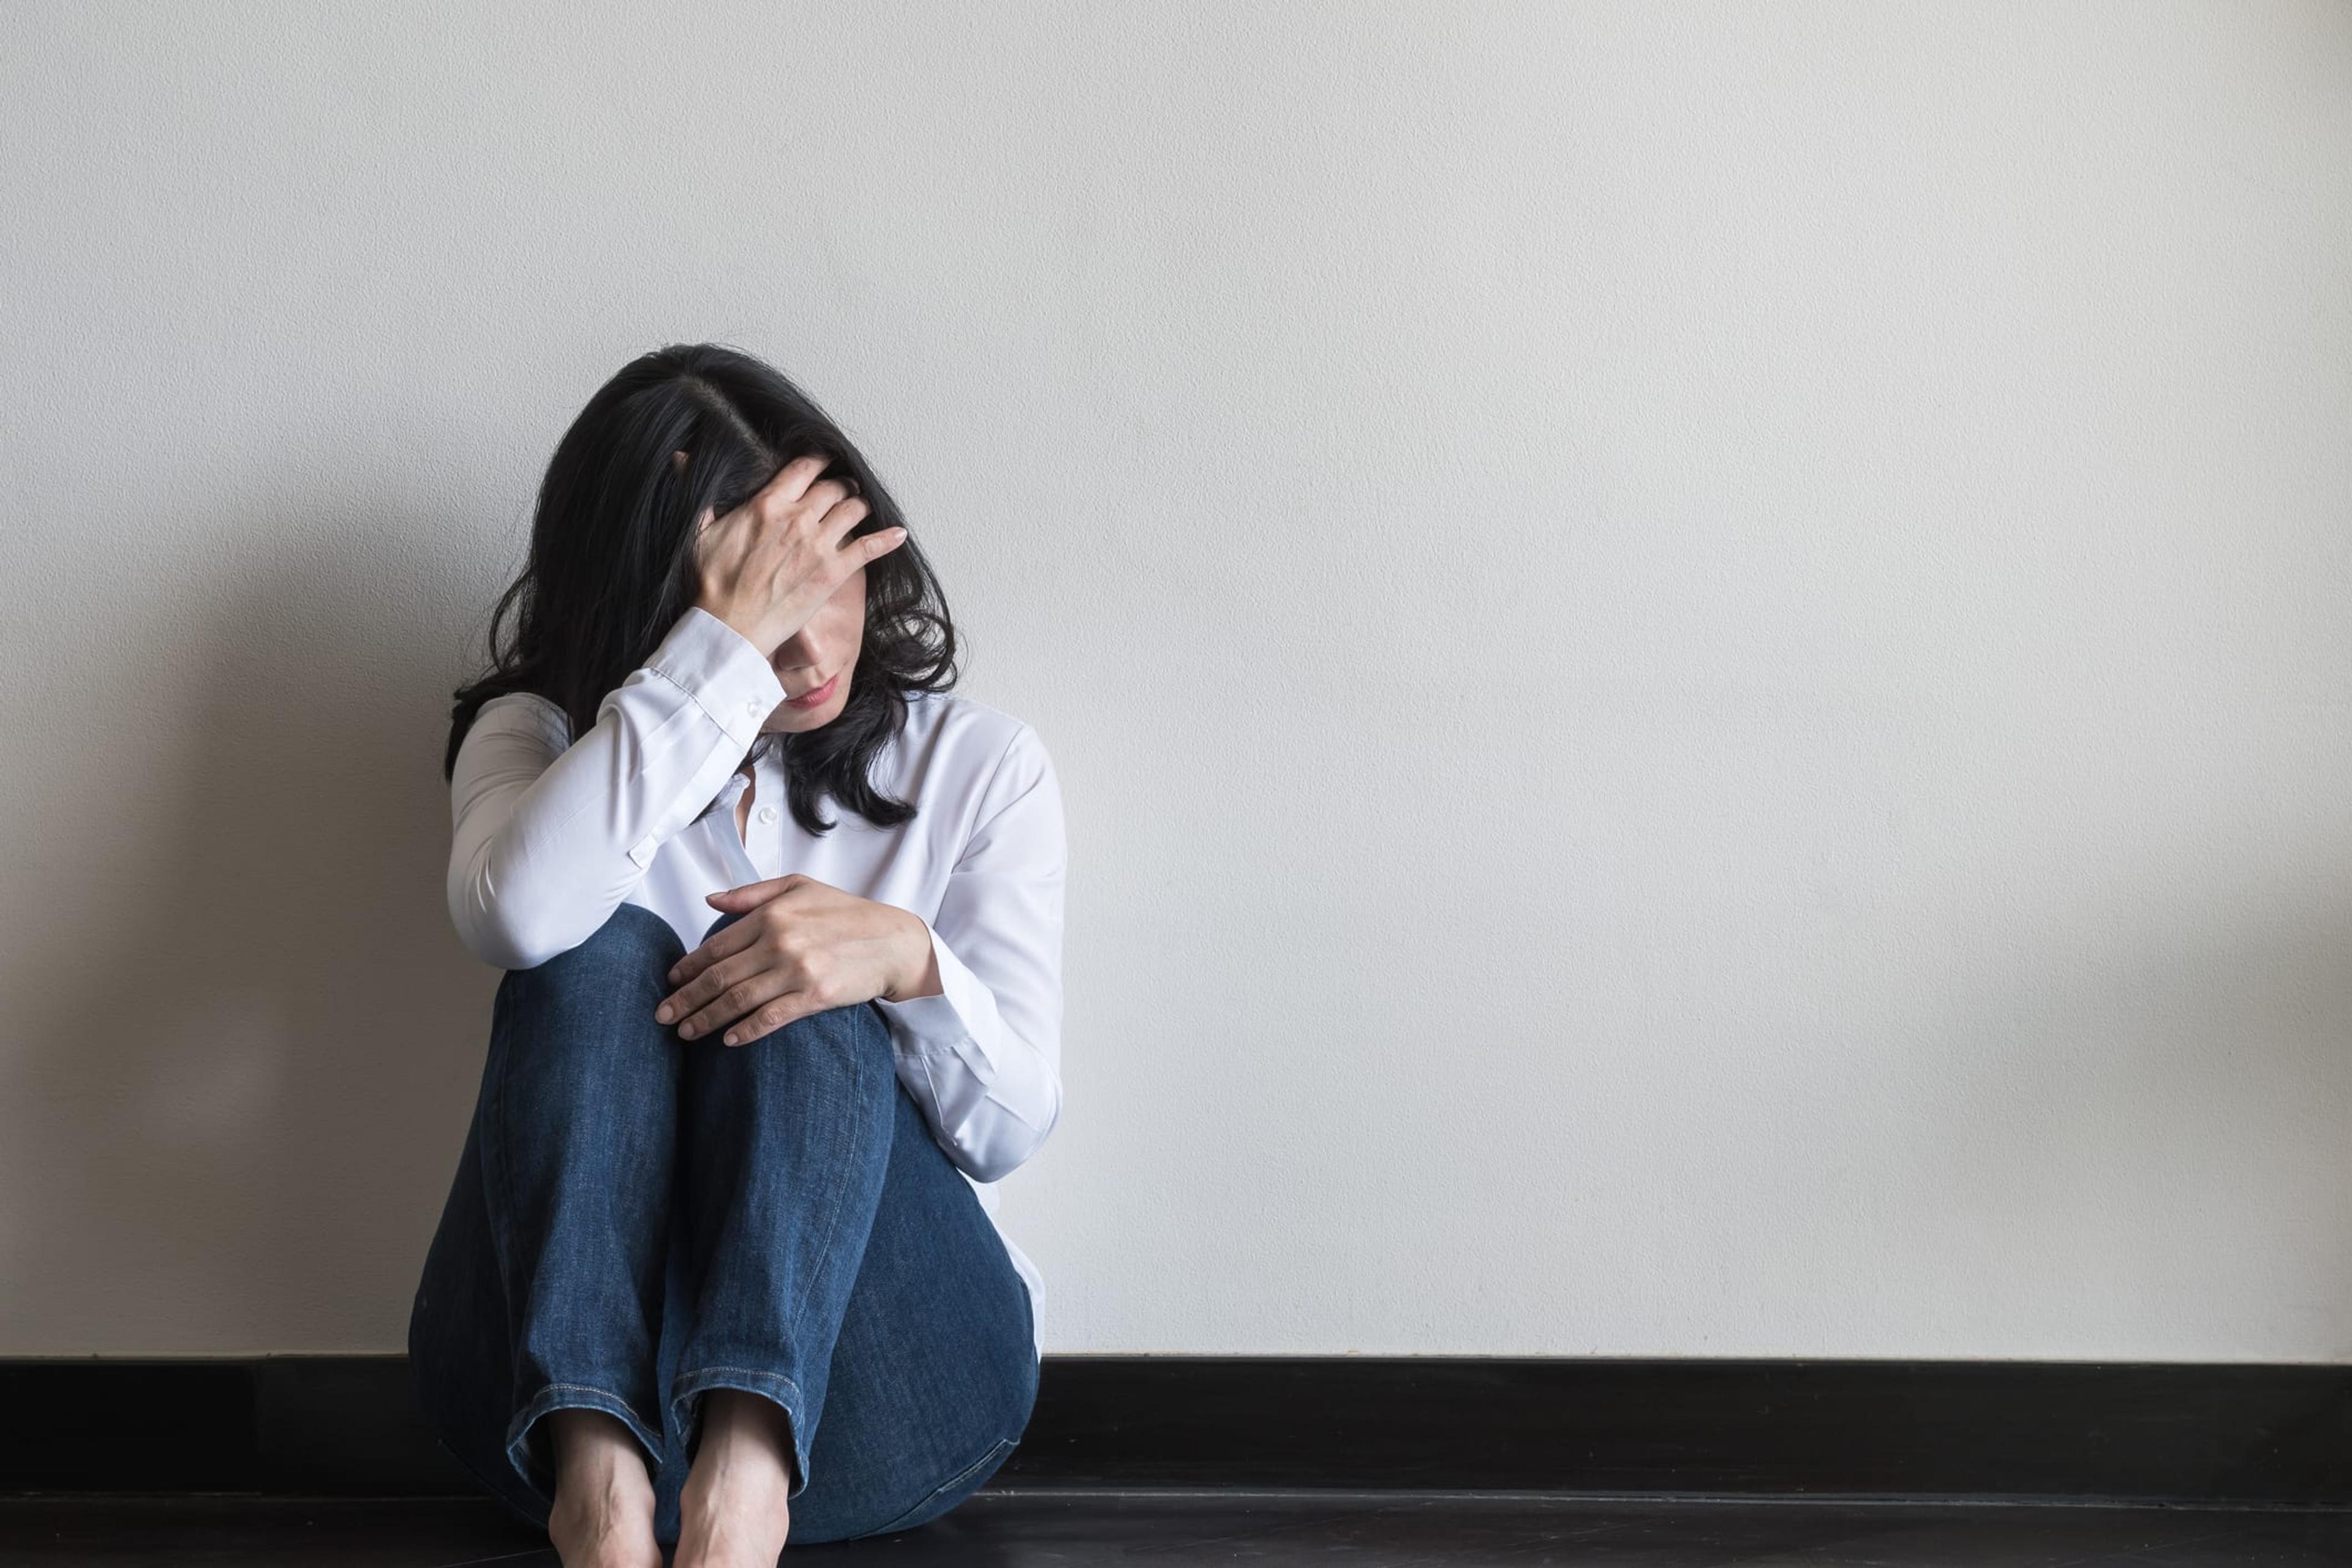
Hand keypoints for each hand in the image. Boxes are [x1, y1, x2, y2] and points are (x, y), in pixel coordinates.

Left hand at [654, 874, 937, 1045]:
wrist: (895, 942)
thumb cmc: (847, 912)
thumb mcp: (800, 886)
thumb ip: (752, 893)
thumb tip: (710, 900)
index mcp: (772, 914)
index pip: (716, 946)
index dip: (688, 967)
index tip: (671, 982)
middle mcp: (780, 941)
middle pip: (719, 977)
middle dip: (685, 999)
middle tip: (662, 1016)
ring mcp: (797, 971)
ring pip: (738, 1000)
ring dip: (706, 1019)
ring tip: (684, 1033)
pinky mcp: (815, 996)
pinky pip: (770, 1018)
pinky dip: (745, 1031)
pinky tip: (728, 1040)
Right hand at [693, 454, 907, 651]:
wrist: (729, 627)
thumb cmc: (711, 583)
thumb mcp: (699, 532)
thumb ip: (701, 494)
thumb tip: (681, 460)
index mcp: (768, 504)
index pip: (803, 468)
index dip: (818, 461)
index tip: (824, 462)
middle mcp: (798, 518)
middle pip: (833, 488)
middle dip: (841, 485)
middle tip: (844, 488)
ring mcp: (819, 545)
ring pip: (853, 510)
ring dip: (860, 505)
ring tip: (860, 507)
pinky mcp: (833, 573)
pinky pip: (868, 548)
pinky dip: (887, 539)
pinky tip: (898, 533)